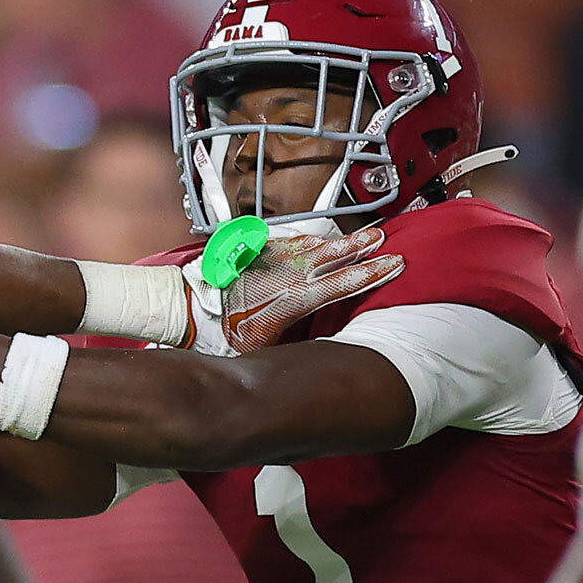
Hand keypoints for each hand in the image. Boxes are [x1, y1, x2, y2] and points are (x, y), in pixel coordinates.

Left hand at [184, 228, 403, 353]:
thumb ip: (295, 340)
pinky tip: (319, 238)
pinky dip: (309, 238)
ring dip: (339, 240)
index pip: (343, 282)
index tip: (393, 263)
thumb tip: (318, 345)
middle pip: (332, 255)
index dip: (371, 273)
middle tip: (382, 239)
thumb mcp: (266, 347)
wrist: (189, 309)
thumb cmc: (223, 333)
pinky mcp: (257, 252)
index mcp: (295, 298)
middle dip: (361, 247)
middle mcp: (287, 274)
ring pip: (313, 245)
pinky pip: (290, 241)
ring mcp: (272, 259)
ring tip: (361, 235)